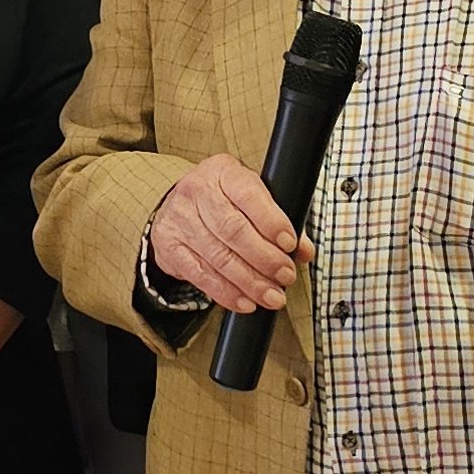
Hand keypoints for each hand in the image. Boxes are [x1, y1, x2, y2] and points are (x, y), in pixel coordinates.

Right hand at [148, 155, 307, 313]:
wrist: (178, 207)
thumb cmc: (223, 201)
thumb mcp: (250, 199)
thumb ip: (278, 222)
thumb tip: (304, 251)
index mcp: (222, 172)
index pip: (249, 195)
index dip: (271, 222)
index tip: (290, 244)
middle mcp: (196, 192)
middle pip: (233, 229)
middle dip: (264, 258)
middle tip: (286, 275)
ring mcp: (179, 220)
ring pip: (218, 257)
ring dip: (250, 282)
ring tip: (272, 296)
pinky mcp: (169, 247)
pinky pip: (201, 275)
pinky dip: (227, 293)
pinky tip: (246, 301)